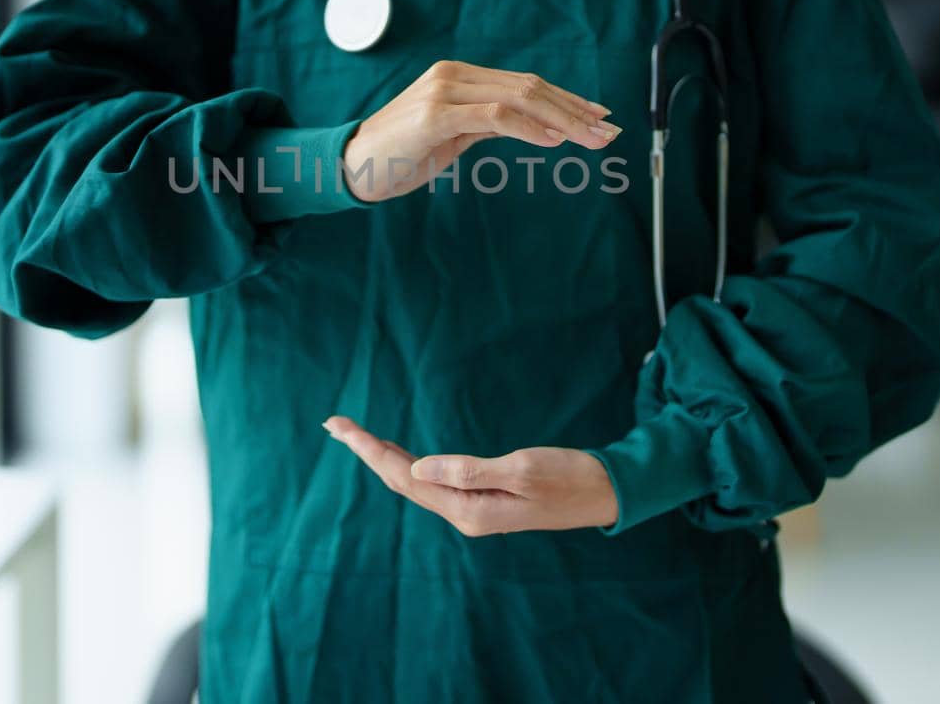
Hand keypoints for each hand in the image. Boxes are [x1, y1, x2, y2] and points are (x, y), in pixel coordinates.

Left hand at [322, 415, 618, 534]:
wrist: (605, 493)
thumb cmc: (568, 477)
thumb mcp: (521, 469)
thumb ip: (469, 470)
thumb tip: (419, 467)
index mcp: (468, 509)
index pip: (405, 476)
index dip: (369, 449)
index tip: (341, 426)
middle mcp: (464, 514)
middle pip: (402, 480)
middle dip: (367, 451)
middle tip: (334, 424)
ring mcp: (473, 510)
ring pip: (415, 482)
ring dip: (384, 457)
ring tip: (355, 436)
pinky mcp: (483, 500)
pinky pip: (433, 483)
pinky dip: (408, 464)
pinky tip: (397, 455)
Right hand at [341, 60, 619, 201]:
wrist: (352, 167)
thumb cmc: (401, 154)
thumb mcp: (453, 137)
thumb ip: (487, 124)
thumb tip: (535, 126)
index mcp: (460, 77)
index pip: (526, 84)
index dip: (567, 99)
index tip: (599, 118)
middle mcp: (454, 75)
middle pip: (529, 87)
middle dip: (574, 110)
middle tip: (608, 131)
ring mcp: (444, 91)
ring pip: (518, 97)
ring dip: (562, 119)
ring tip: (592, 139)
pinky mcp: (435, 114)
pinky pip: (493, 117)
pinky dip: (528, 128)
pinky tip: (554, 141)